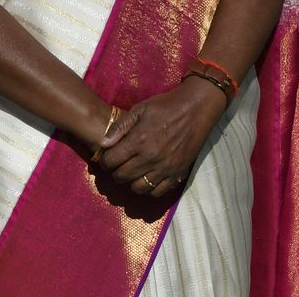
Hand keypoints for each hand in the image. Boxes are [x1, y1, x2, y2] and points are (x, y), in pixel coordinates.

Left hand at [96, 78, 228, 195]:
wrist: (195, 109)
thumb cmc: (165, 106)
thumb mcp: (139, 109)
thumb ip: (120, 127)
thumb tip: (103, 143)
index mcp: (139, 140)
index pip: (112, 161)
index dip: (105, 161)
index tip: (107, 158)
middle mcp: (151, 157)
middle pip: (123, 176)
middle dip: (115, 172)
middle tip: (118, 166)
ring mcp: (165, 168)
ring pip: (139, 188)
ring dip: (131, 182)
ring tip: (132, 173)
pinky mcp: (177, 173)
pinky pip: (159, 192)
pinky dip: (150, 189)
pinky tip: (148, 178)